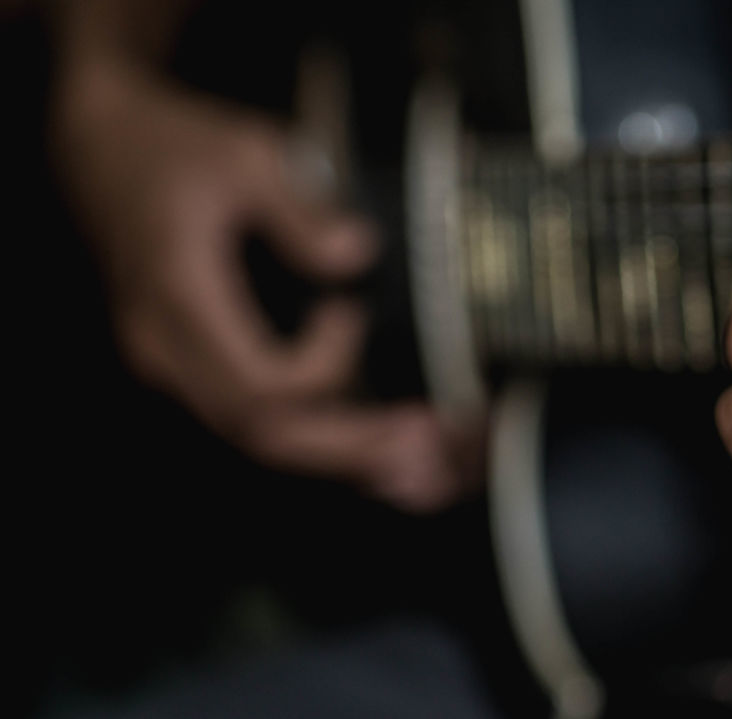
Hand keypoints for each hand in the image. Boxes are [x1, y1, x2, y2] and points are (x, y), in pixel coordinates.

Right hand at [53, 59, 474, 512]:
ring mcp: (172, 364)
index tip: (351, 313)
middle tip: (427, 447)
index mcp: (180, 299)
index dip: (323, 368)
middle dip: (350, 448)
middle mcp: (167, 349)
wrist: (102, 147)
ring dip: (337, 454)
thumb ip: (299, 208)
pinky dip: (311, 437)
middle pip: (262, 432)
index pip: (260, 384)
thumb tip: (355, 253)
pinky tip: (366, 444)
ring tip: (414, 460)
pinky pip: (249, 419)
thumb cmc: (172, 146)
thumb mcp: (245, 153)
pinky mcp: (188, 365)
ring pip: (255, 438)